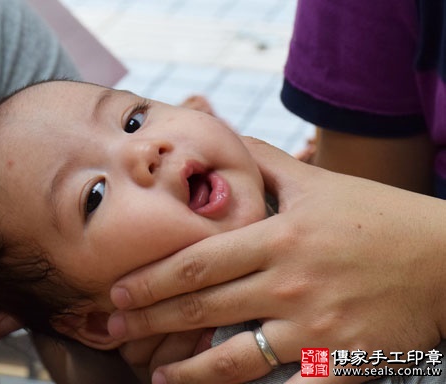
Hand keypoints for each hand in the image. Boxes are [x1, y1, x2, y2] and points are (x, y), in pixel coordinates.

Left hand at [107, 137, 445, 382]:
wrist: (445, 257)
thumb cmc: (376, 217)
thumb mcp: (318, 182)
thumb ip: (265, 162)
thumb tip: (222, 142)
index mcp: (279, 238)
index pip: (199, 261)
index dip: (152, 279)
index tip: (116, 291)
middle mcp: (290, 282)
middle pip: (204, 307)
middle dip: (151, 320)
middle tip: (112, 331)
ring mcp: (316, 326)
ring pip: (235, 358)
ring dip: (188, 370)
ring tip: (155, 374)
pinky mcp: (342, 361)